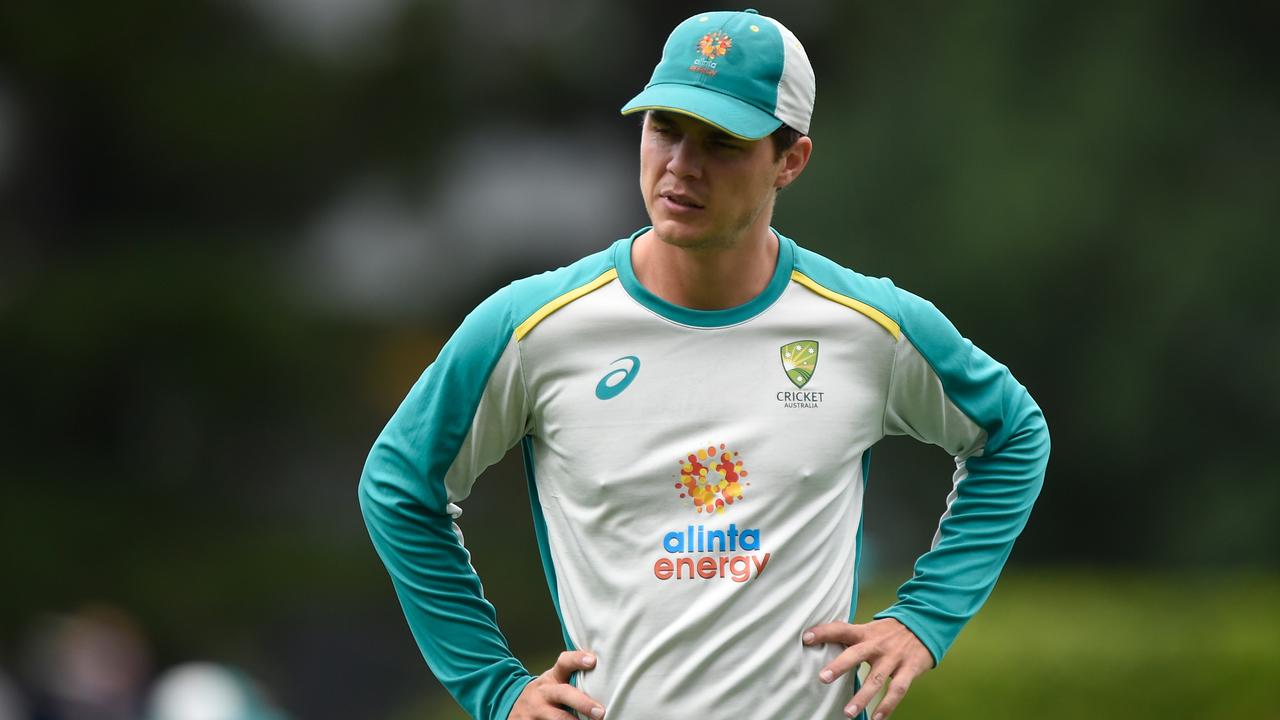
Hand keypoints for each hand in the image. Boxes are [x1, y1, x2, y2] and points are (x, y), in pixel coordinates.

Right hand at [509, 650, 605, 719]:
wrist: (515, 708)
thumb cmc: (546, 695)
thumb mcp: (554, 683)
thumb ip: (572, 679)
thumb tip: (606, 678)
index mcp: (552, 678)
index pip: (564, 663)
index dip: (577, 660)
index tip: (592, 660)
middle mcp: (543, 692)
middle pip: (563, 693)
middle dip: (583, 703)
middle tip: (600, 712)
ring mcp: (535, 710)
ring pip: (557, 718)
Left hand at [803, 617, 933, 718]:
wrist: (925, 625)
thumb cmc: (890, 632)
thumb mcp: (871, 629)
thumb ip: (852, 637)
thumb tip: (824, 643)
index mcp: (865, 632)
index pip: (841, 629)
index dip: (824, 632)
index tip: (805, 638)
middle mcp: (878, 644)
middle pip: (856, 654)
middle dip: (839, 666)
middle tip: (822, 678)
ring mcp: (894, 657)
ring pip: (876, 679)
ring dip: (862, 697)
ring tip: (848, 713)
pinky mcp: (909, 669)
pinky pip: (897, 690)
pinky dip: (887, 705)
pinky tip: (877, 717)